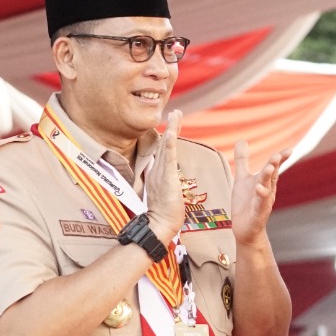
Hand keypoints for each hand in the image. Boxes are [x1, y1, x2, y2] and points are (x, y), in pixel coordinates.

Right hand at [145, 110, 186, 244]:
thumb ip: (167, 186)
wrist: (159, 225)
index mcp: (159, 173)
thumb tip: (169, 183)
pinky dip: (170, 144)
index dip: (169, 136)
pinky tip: (171, 132)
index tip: (173, 124)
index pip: (165, 151)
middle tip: (176, 111)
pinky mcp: (166, 178)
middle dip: (171, 126)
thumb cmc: (164, 215)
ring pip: (167, 146)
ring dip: (172, 129)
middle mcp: (158, 170)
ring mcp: (162, 173)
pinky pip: (168, 158)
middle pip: (165, 144)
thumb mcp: (167, 196)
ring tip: (176, 113)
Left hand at [229, 141, 289, 246]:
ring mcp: (263, 202)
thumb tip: (242, 141)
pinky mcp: (257, 214)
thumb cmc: (246, 203)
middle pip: (272, 176)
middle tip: (277, 155)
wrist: (245, 229)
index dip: (281, 159)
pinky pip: (260, 204)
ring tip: (269, 168)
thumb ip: (243, 160)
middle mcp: (267, 191)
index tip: (289, 150)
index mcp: (265, 182)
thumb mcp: (242, 179)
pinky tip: (259, 189)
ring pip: (267, 188)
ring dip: (268, 178)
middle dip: (275, 165)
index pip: (274, 168)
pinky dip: (260, 197)